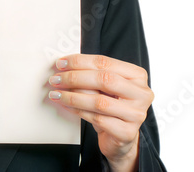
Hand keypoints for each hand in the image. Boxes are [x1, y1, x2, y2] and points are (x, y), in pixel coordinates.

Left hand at [48, 54, 153, 171]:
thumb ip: (90, 73)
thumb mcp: (104, 85)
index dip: (79, 61)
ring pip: (99, 101)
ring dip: (72, 96)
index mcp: (136, 75)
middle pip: (104, 79)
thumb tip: (63, 66)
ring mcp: (136, 114)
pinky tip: (66, 106)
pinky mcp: (127, 132)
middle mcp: (141, 93)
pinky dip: (77, 111)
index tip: (60, 63)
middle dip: (75, 78)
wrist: (120, 135)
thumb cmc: (111, 104)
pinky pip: (97, 119)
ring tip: (56, 94)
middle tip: (56, 79)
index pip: (104, 62)